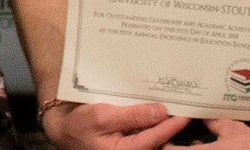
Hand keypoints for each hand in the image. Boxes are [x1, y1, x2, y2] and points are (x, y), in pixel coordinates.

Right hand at [41, 99, 188, 149]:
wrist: (62, 128)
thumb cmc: (78, 124)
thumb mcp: (101, 116)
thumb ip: (131, 115)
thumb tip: (159, 111)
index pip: (155, 138)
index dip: (171, 125)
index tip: (186, 113)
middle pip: (157, 137)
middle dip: (170, 122)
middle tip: (186, 106)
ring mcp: (130, 147)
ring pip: (152, 133)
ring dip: (162, 120)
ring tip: (176, 104)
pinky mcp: (129, 141)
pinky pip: (144, 131)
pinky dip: (151, 119)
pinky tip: (157, 108)